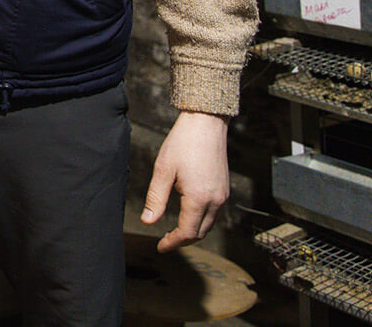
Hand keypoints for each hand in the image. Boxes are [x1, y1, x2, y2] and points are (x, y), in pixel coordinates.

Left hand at [142, 110, 229, 251]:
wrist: (206, 124)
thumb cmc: (183, 143)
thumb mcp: (163, 170)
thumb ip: (156, 198)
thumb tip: (148, 221)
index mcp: (199, 198)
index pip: (187, 232)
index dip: (173, 242)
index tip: (160, 247)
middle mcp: (215, 200)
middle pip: (200, 232)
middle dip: (182, 240)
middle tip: (165, 241)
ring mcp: (222, 195)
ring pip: (208, 224)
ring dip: (193, 230)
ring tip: (174, 230)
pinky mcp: (224, 188)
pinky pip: (213, 212)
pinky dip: (201, 219)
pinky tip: (187, 214)